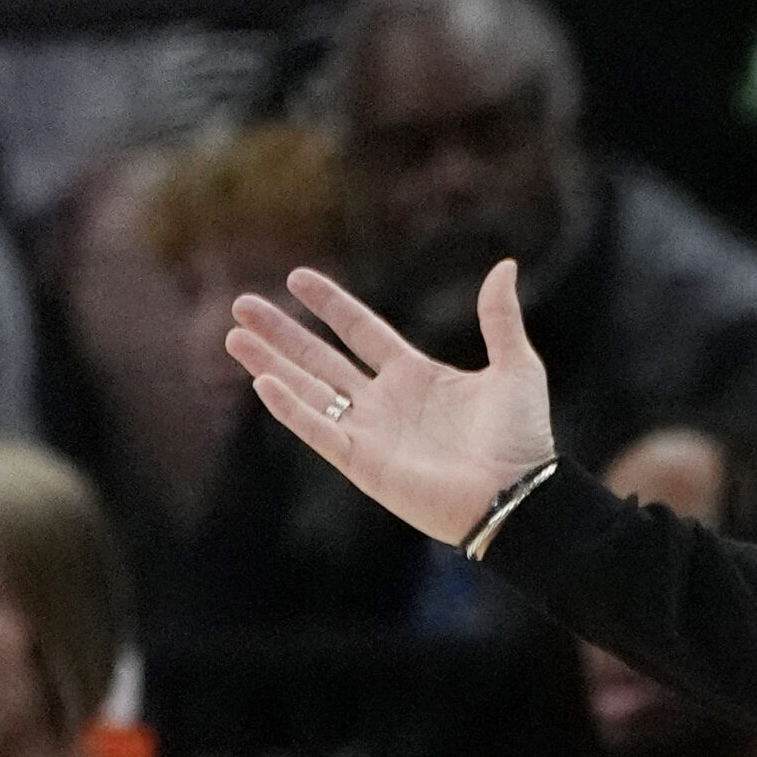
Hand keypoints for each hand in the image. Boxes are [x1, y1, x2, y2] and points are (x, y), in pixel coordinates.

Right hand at [224, 260, 555, 545]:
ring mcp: (369, 433)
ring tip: (234, 337)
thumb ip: (500, 318)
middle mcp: (384, 402)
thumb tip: (504, 265)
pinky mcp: (363, 463)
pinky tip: (263, 382)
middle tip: (242, 305)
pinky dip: (292, 409)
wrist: (518, 491)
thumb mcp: (516, 366)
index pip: (362, 331)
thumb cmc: (522, 436)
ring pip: (308, 391)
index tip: (297, 277)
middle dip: (281, 333)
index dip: (330, 305)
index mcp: (416, 376)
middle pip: (320, 359)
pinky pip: (319, 431)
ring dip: (270, 365)